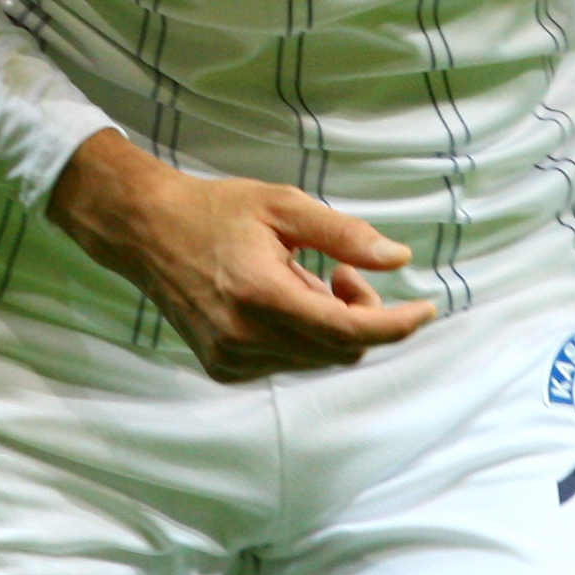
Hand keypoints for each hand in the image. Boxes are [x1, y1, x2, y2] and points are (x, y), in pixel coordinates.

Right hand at [46, 128, 438, 381]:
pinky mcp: (224, 369)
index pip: (348, 331)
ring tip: (304, 277)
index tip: (426, 310)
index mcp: (262, 295)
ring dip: (329, 324)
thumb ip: (343, 234)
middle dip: (360, 314)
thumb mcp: (283, 205)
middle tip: (343, 270)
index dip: (396, 325)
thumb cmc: (218, 209)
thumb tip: (399, 258)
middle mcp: (246, 339)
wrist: (148, 231)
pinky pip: (288, 362)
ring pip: (316, 359)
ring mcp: (232, 360)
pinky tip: (279, 298)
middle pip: (340, 350)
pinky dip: (301, 336)